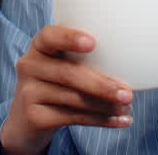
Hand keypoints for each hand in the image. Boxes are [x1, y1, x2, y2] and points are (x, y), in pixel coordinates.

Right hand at [0, 26, 133, 154]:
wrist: (27, 119)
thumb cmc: (56, 84)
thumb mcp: (62, 64)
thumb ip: (84, 57)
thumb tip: (130, 62)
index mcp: (40, 46)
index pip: (50, 36)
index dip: (70, 38)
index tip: (93, 43)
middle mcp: (29, 65)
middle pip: (68, 73)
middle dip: (101, 84)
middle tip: (127, 93)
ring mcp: (28, 92)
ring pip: (74, 99)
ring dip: (105, 106)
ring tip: (126, 108)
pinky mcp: (34, 116)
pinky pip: (72, 118)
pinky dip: (100, 120)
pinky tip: (119, 121)